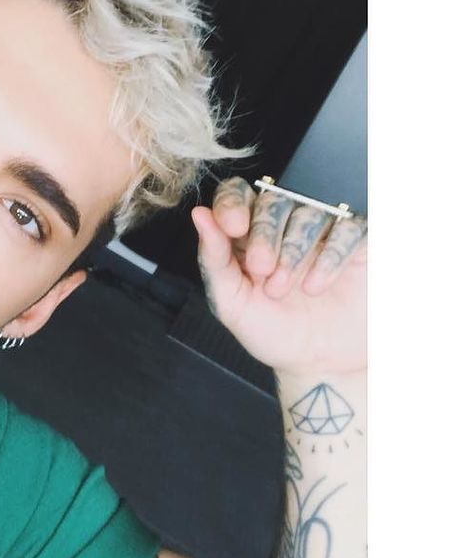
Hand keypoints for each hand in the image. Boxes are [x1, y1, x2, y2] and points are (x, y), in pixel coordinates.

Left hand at [191, 177, 366, 377]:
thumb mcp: (231, 302)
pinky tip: (317, 285)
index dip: (233, 203)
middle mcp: (284, 227)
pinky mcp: (358, 243)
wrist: (319, 363)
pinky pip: (348, 229)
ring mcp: (323, 233)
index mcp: (247, 236)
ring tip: (283, 289)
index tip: (235, 227)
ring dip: (294, 250)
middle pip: (273, 200)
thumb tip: (199, 215)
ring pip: (309, 212)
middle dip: (265, 234)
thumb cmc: (272, 332)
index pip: (236, 195)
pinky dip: (330, 256)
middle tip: (262, 270)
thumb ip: (213, 259)